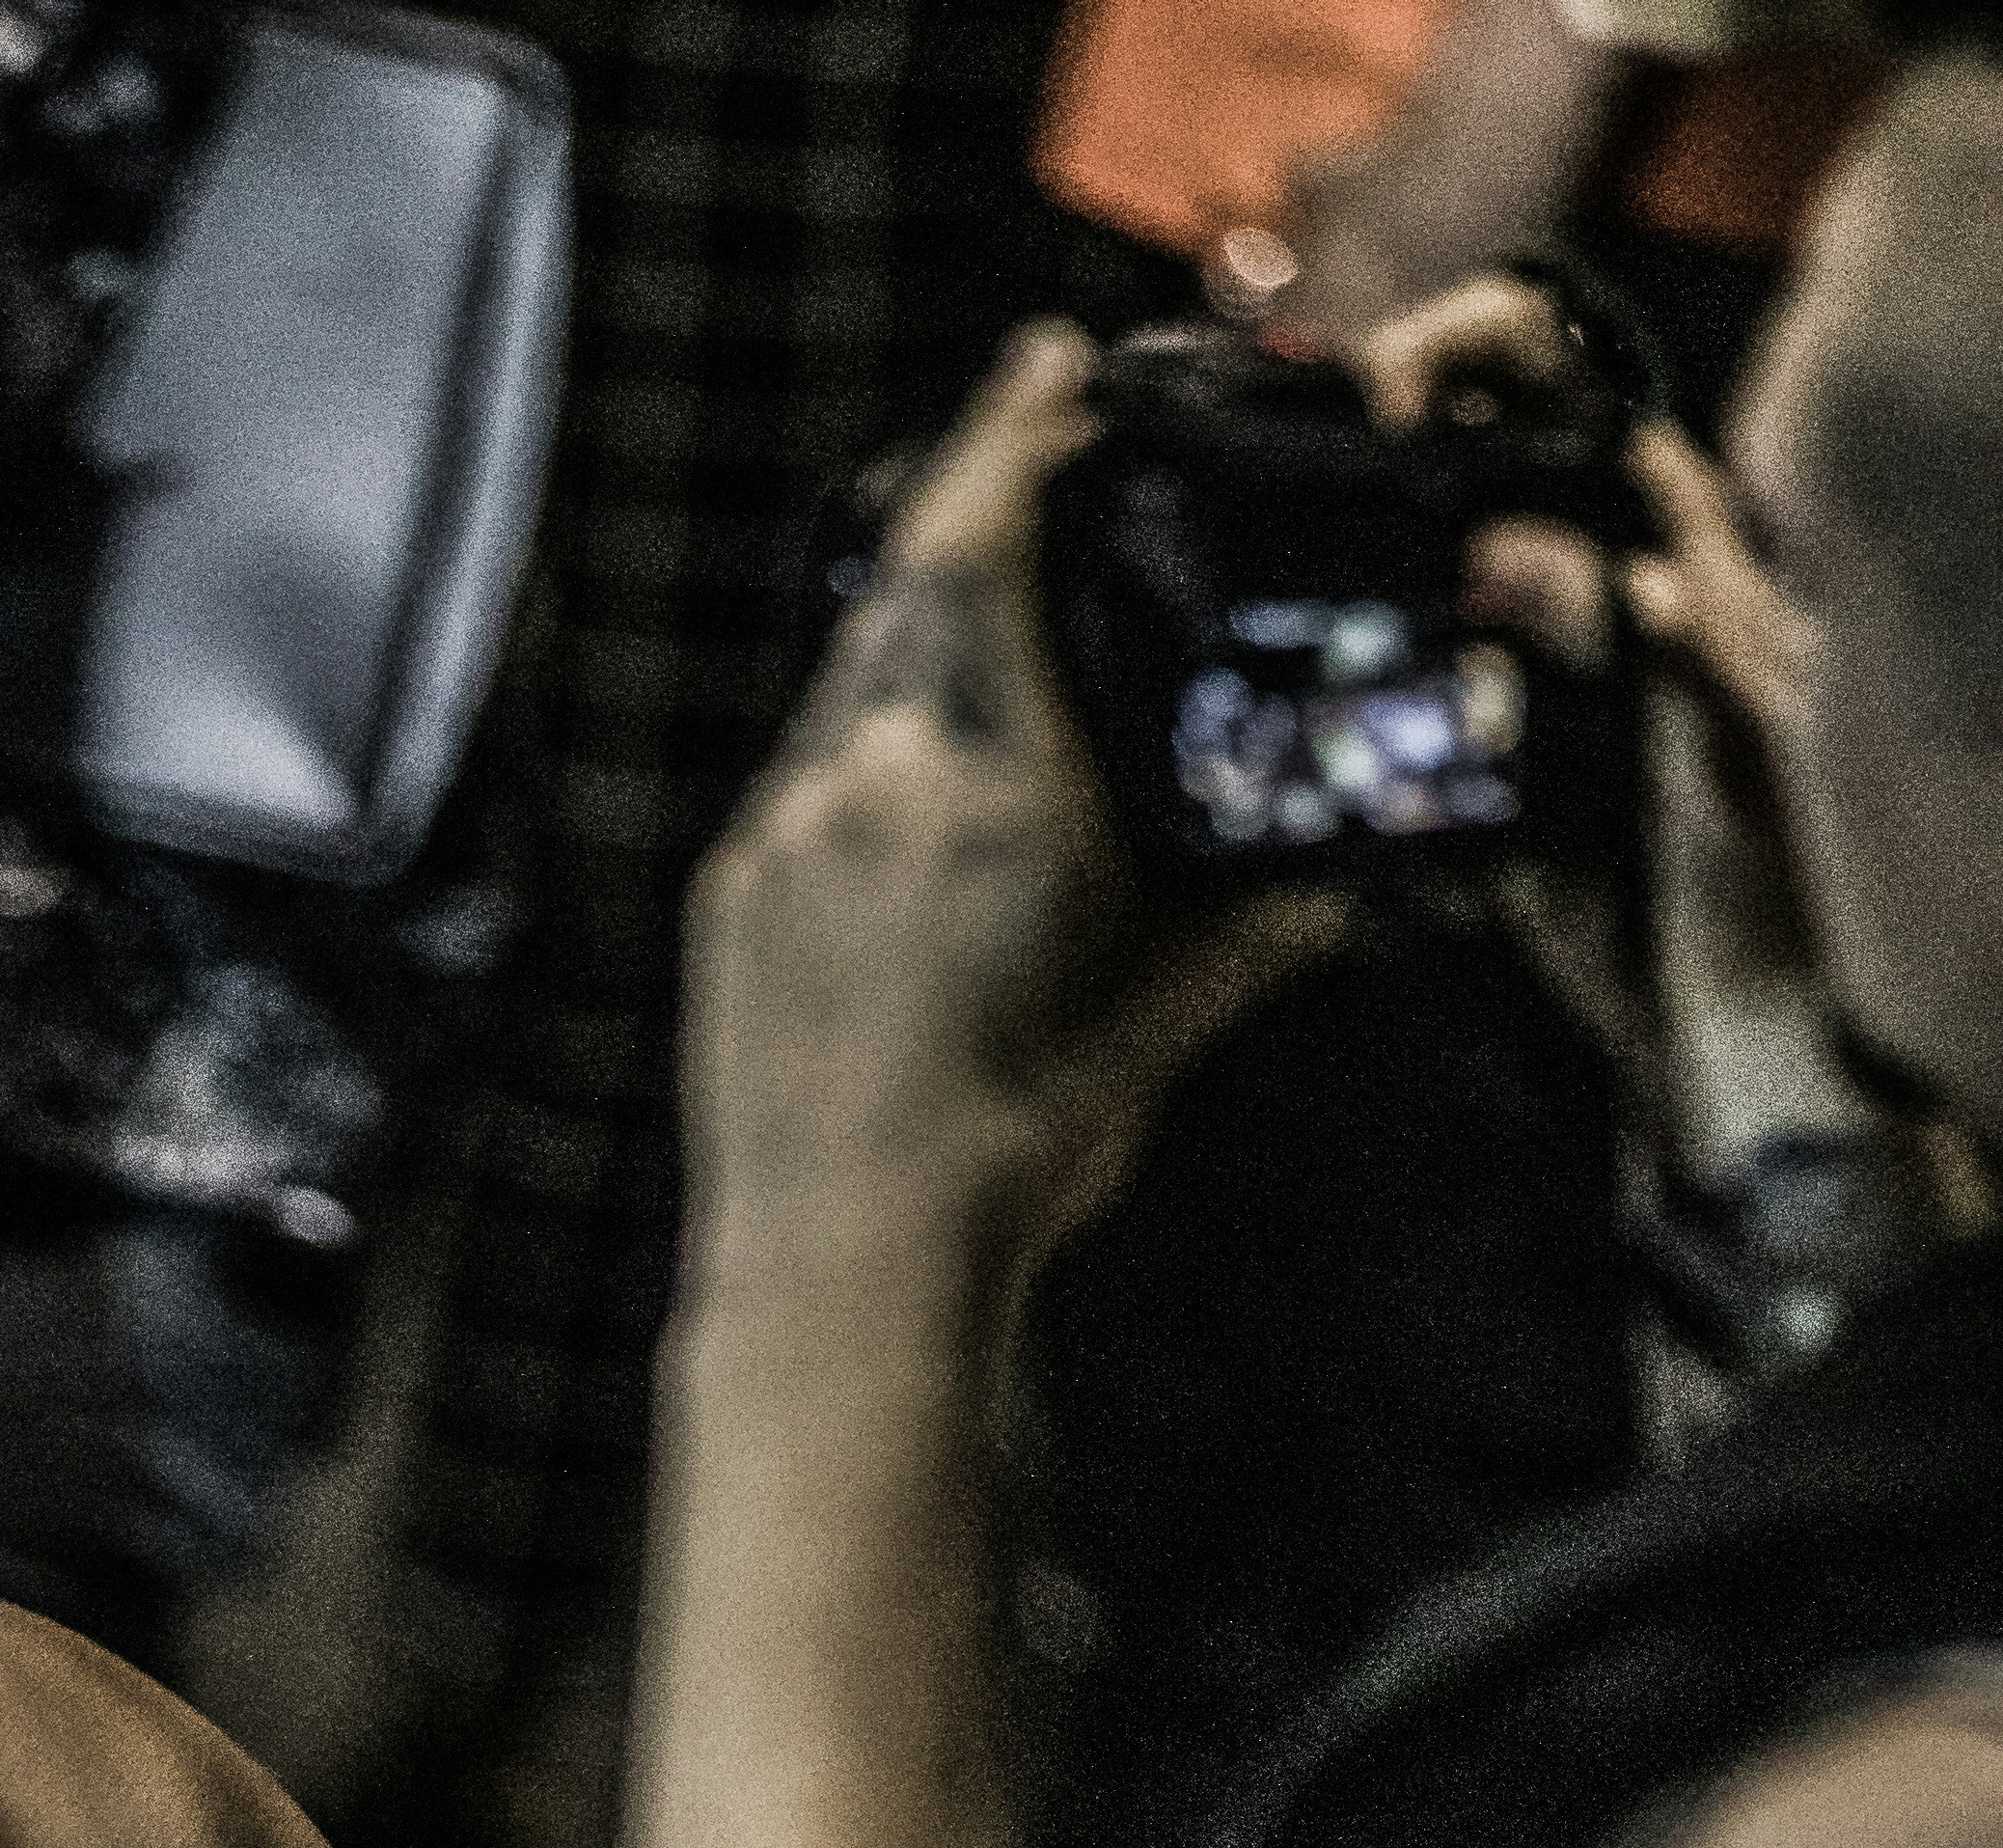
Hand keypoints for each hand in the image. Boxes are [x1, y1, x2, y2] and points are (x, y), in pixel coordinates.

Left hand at [684, 332, 1327, 1282]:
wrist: (841, 1265)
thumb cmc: (1005, 1154)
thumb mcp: (1154, 1027)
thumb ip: (1250, 934)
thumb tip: (1337, 887)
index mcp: (987, 781)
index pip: (984, 544)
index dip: (1017, 429)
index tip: (1050, 357)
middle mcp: (868, 775)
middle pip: (908, 582)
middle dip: (970, 506)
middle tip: (1026, 455)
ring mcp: (785, 828)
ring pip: (849, 672)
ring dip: (912, 630)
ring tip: (977, 621)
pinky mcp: (734, 889)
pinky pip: (805, 769)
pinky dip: (861, 738)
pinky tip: (905, 779)